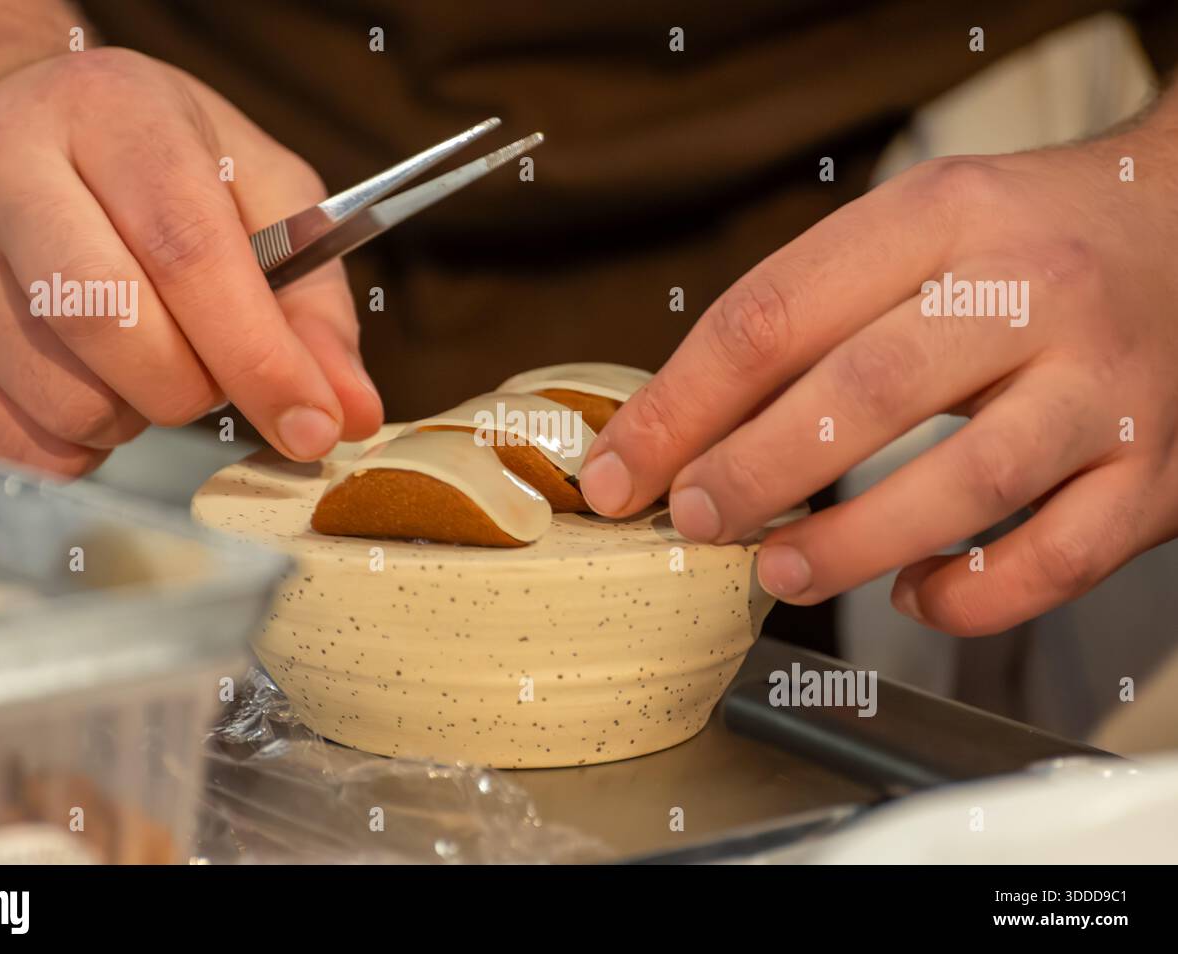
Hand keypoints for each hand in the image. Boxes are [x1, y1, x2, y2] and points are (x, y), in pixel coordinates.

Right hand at [0, 47, 381, 475]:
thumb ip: (313, 304)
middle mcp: (1, 168)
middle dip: (195, 386)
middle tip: (206, 365)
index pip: (187, 251)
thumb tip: (348, 414)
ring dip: (134, 413)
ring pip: (69, 404)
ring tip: (132, 355)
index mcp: (109, 113)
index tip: (312, 425)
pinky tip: (80, 382)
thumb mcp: (256, 195)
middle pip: (118, 332)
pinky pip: (18, 449)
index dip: (259, 357)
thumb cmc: (150, 173)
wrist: (1, 147)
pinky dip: (76, 444)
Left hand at [580, 101, 1177, 635]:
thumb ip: (808, 313)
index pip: (774, 314)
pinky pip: (1060, 557)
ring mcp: (1102, 385)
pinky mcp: (1154, 469)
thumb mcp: (912, 231)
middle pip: (864, 392)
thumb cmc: (1023, 241)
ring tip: (778, 571)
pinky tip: (916, 592)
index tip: (621, 471)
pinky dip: (973, 594)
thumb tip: (679, 426)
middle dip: (752, 472)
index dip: (679, 406)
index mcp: (941, 217)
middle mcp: (1029, 293)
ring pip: (965, 483)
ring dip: (850, 544)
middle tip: (692, 520)